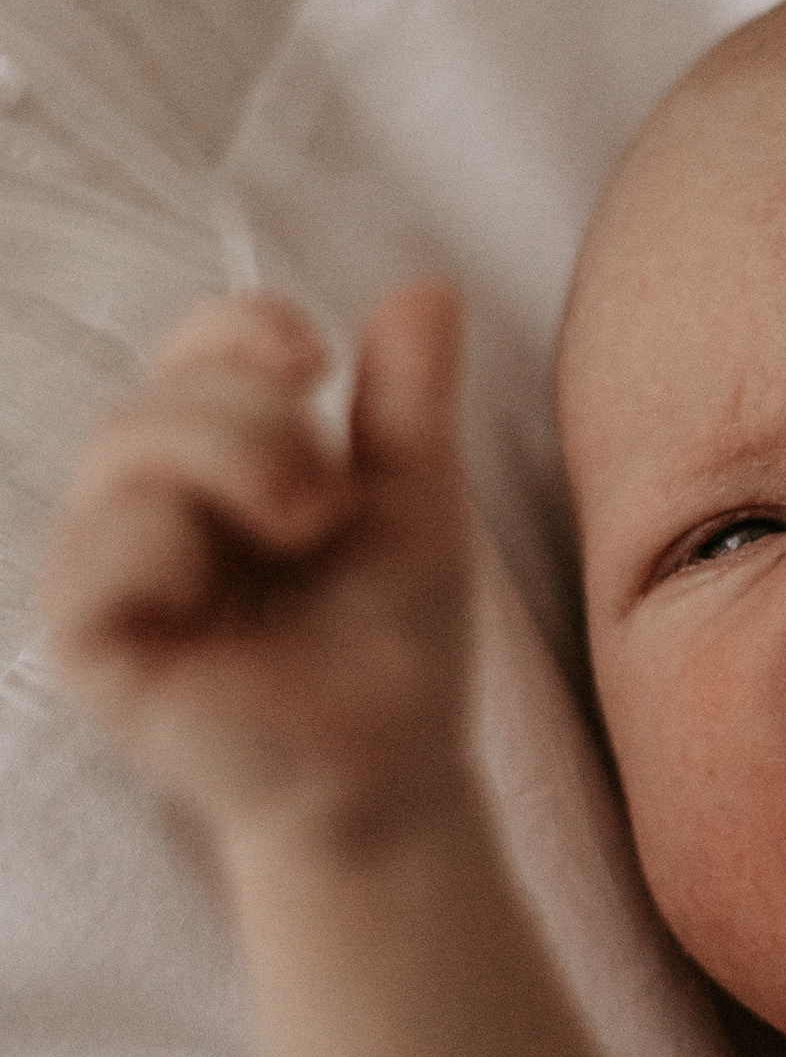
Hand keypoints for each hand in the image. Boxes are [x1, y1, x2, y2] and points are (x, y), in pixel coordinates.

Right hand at [40, 282, 472, 849]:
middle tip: (329, 495)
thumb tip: (428, 284)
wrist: (394, 772)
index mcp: (216, 466)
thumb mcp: (416, 505)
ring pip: (119, 452)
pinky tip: (214, 581)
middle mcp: (146, 508)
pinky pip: (89, 552)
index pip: (193, 353)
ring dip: (225, 460)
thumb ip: (410, 401)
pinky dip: (161, 541)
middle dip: (255, 416)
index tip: (316, 359)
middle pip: (158, 395)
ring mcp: (106, 575)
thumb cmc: (393, 648)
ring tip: (307, 524)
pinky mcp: (86, 644)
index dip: (239, 328)